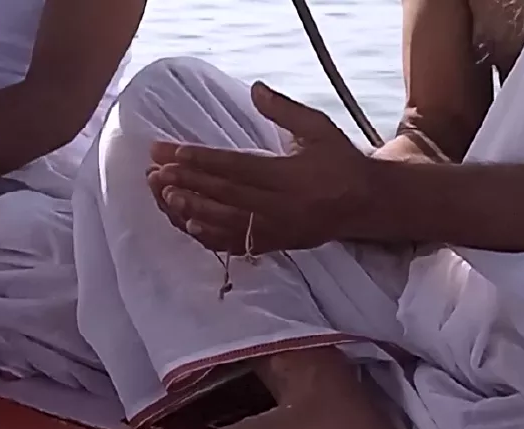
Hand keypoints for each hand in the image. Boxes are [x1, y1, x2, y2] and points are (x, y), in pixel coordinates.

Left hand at [147, 82, 369, 254]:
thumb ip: (285, 110)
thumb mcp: (319, 128)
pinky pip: (238, 243)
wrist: (366, 204)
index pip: (238, 166)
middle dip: (189, 182)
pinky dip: (211, 235)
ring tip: (165, 194)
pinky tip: (188, 224)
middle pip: (227, 194)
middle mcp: (283, 206)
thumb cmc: (340, 161)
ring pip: (228, 222)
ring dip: (193, 209)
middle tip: (157, 171)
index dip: (203, 160)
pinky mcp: (276, 245)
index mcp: (292, 176)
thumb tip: (254, 89)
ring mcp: (278, 230)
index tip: (173, 152)